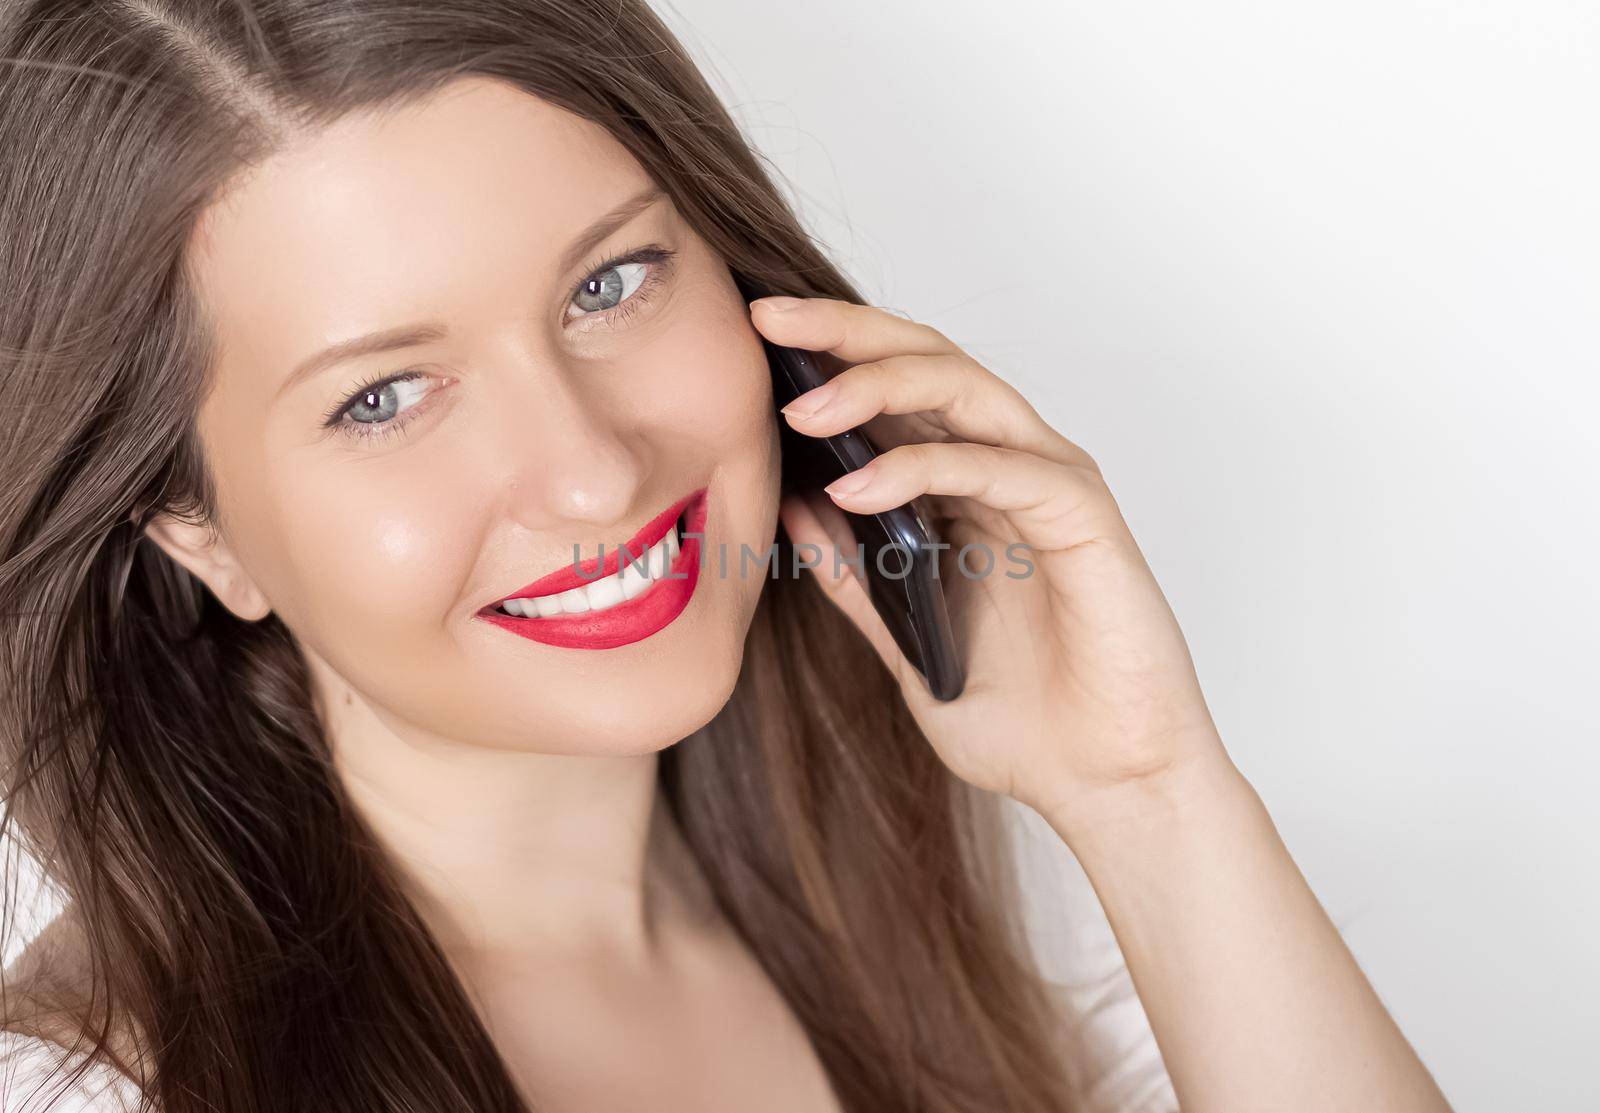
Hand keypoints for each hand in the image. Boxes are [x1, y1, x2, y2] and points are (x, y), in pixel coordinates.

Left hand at [752, 294, 1230, 827]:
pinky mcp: (1085, 521)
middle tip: (768, 321)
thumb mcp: (906, 645)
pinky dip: (924, 468)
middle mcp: (1012, 470)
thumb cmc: (1024, 724)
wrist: (1106, 789)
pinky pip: (1000, 467)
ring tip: (804, 407)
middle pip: (929, 363)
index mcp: (971, 491)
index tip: (755, 336)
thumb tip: (796, 509)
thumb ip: (857, 578)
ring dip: (879, 386)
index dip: (832, 354)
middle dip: (846, 335)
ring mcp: (1053, 488)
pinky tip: (856, 486)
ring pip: (966, 392)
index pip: (898, 391)